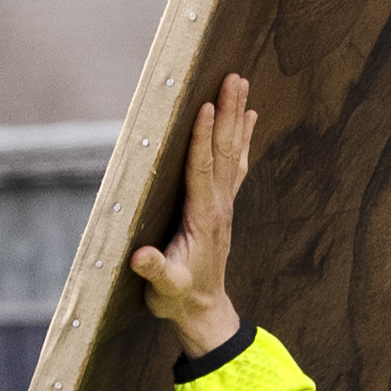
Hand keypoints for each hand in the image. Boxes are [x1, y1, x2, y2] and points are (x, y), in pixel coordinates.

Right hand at [130, 75, 260, 359]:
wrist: (204, 312)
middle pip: (225, 151)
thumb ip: (155, 270)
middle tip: (234, 78)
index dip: (203, 139)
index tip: (206, 108)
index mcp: (202, 218)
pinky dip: (243, 139)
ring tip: (242, 84)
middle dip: (229, 113)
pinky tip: (250, 118)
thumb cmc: (179, 299)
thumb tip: (140, 256)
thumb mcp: (164, 289)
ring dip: (238, 117)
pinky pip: (237, 165)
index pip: (203, 171)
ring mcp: (224, 204)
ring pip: (234, 152)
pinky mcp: (222, 206)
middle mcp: (218, 205)